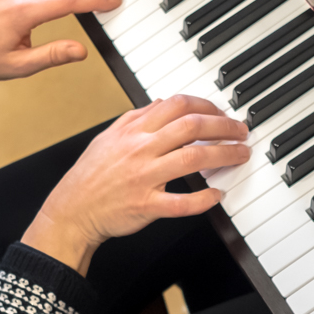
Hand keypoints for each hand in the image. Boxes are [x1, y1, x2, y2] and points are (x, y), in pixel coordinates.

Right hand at [21, 95, 249, 272]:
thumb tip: (161, 103)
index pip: (177, 105)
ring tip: (240, 155)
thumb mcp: (108, 137)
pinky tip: (217, 195)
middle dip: (223, 127)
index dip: (206, 106)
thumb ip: (136, 117)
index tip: (222, 113)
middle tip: (240, 132)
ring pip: (191, 160)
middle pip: (190, 128)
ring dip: (223, 156)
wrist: (72, 210)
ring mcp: (143, 178)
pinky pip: (180, 203)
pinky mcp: (145, 205)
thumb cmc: (91, 176)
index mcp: (133, 130)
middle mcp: (140, 149)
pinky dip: (202, 199)